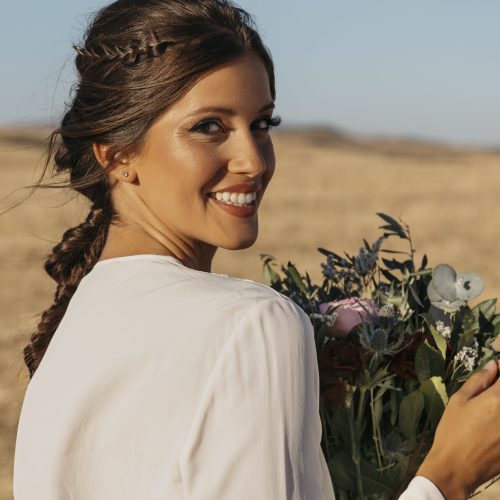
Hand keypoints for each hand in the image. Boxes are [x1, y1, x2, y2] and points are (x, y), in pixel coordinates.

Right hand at [416, 359, 499, 498]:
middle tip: (489, 398)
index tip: (496, 373)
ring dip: (498, 409)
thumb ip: (478, 381)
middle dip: (499, 391)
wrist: (457, 468)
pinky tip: (490, 428)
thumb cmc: (452, 431)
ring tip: (487, 416)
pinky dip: (499, 425)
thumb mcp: (458, 401)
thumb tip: (493, 365)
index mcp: (497, 399)